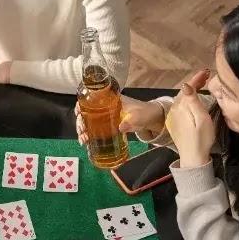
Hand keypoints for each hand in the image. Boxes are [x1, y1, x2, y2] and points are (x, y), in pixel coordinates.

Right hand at [74, 69, 209, 144]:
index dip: (83, 102)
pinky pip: (97, 129)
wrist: (159, 120)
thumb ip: (134, 120)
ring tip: (84, 139)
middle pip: (88, 109)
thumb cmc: (151, 113)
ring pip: (91, 120)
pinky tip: (87, 143)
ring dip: (84, 129)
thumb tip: (121, 127)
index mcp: (115, 99)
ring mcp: (109, 116)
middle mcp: (110, 106)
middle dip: (81, 120)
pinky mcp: (111, 126)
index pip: (94, 96)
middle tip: (82, 131)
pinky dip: (90, 135)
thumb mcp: (144, 116)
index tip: (79, 111)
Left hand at [166, 80, 215, 168]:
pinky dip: (188, 98)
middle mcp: (174, 110)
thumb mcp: (201, 119)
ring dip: (191, 89)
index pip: (187, 88)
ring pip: (182, 98)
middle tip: (206, 75)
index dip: (196, 79)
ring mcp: (174, 116)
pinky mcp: (176, 122)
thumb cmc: (201, 139)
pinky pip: (182, 104)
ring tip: (202, 83)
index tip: (206, 72)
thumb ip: (193, 102)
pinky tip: (194, 97)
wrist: (193, 157)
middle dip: (195, 82)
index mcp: (181, 107)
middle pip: (184, 92)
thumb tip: (185, 85)